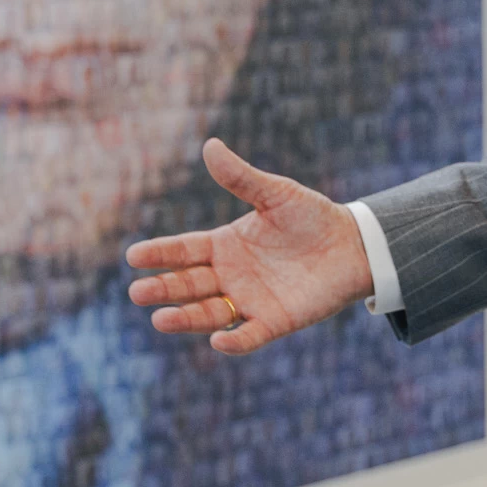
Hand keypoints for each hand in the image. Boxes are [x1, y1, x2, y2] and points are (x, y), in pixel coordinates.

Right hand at [124, 139, 374, 354]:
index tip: (133, 256)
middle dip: (163, 289)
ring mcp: (250, 301)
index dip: (159, 254)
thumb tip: (210, 145)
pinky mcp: (275, 321)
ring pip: (209, 313)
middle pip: (189, 285)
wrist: (353, 245)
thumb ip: (242, 177)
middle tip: (137, 293)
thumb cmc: (312, 216)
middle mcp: (230, 276)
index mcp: (224, 245)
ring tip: (160, 320)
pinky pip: (250, 335)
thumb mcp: (275, 193)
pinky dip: (234, 341)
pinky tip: (218, 341)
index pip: (183, 251)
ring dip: (186, 318)